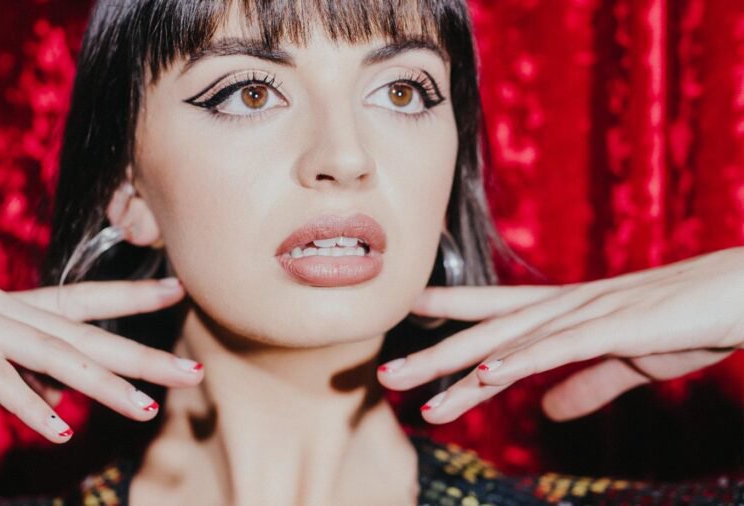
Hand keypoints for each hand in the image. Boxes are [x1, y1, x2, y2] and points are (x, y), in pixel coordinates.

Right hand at [0, 271, 202, 442]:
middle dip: (140, 354)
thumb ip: (8, 376)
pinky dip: (24, 403)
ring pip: (51, 353)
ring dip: (100, 383)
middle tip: (193, 370)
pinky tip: (57, 430)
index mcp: (8, 310)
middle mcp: (1, 308)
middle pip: (84, 334)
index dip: (131, 297)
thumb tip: (52, 397)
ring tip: (144, 408)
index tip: (178, 290)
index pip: (83, 300)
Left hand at [378, 246, 743, 423]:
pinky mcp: (613, 328)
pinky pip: (555, 349)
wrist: (741, 295)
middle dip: (432, 353)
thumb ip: (586, 386)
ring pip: (506, 343)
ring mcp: (584, 314)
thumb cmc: (688, 322)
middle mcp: (563, 307)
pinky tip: (483, 375)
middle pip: (483, 332)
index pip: (492, 310)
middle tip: (384, 373)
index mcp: (565, 312)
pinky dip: (518, 362)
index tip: (406, 313)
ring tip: (413, 387)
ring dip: (457, 367)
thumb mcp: (628, 363)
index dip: (448, 309)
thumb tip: (547, 413)